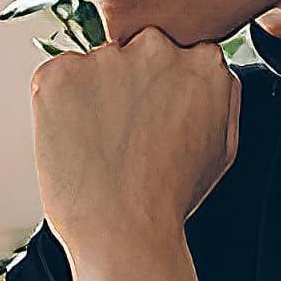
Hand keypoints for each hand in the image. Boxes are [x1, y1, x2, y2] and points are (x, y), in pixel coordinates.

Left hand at [30, 25, 241, 257]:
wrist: (123, 233)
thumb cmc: (171, 197)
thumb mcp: (223, 145)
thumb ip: (222, 94)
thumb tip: (210, 68)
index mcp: (202, 61)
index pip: (178, 49)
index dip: (163, 84)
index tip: (155, 112)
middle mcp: (155, 47)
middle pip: (137, 48)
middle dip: (130, 79)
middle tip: (125, 131)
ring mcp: (104, 58)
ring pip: (96, 64)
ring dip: (94, 92)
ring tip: (100, 144)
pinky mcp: (59, 74)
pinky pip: (58, 77)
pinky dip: (60, 104)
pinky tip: (75, 140)